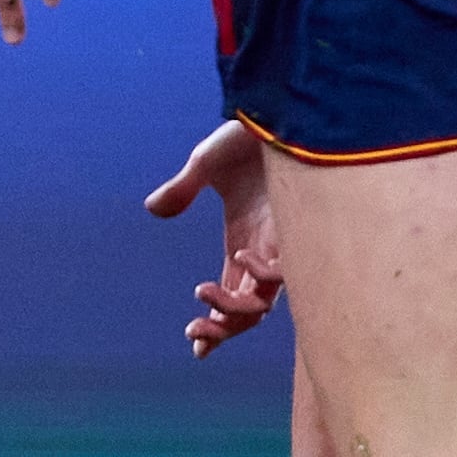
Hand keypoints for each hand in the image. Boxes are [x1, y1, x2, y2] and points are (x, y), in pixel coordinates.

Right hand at [143, 117, 284, 354]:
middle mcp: (265, 254)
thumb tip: (153, 210)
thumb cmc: (251, 137)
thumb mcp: (207, 163)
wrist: (286, 110)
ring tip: (204, 294)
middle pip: (250, 313)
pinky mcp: (303, 233)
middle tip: (195, 334)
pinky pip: (285, 272)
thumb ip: (182, 189)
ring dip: (235, 309)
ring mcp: (285, 246)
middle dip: (223, 330)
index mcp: (243, 245)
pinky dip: (261, 274)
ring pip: (267, 302)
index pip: (232, 297)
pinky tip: (241, 258)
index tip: (195, 346)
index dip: (216, 325)